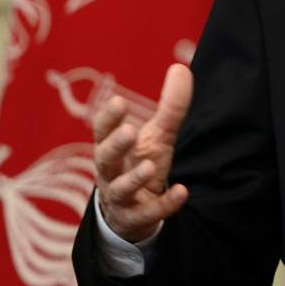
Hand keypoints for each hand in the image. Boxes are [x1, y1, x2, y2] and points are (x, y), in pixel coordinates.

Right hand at [93, 63, 192, 242]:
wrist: (132, 213)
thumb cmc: (139, 164)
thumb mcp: (156, 135)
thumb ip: (169, 106)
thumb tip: (181, 68)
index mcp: (110, 149)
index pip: (102, 131)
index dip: (108, 118)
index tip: (119, 102)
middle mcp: (110, 172)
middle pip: (104, 159)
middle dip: (115, 145)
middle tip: (129, 131)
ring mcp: (121, 197)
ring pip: (120, 189)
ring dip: (134, 177)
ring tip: (149, 165)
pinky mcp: (136, 218)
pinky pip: (148, 213)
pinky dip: (165, 204)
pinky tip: (183, 192)